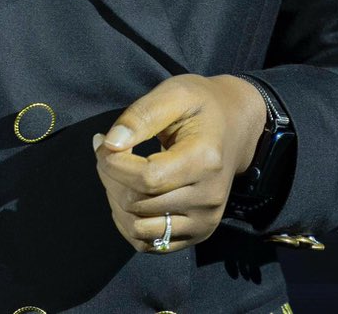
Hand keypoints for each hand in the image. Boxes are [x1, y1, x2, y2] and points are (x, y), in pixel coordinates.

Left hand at [89, 72, 267, 253]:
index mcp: (205, 161)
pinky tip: (128, 194)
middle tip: (108, 151)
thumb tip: (110, 143)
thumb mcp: (174, 94)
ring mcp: (204, 221)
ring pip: (138, 228)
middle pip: (138, 203)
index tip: (102, 142)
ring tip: (117, 174)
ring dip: (116, 202)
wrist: (235, 129)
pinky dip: (128, 222)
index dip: (113, 164)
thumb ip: (141, 116)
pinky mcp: (198, 234)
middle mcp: (208, 198)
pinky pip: (149, 244)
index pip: (146, 179)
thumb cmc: (201, 107)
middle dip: (110, 177)